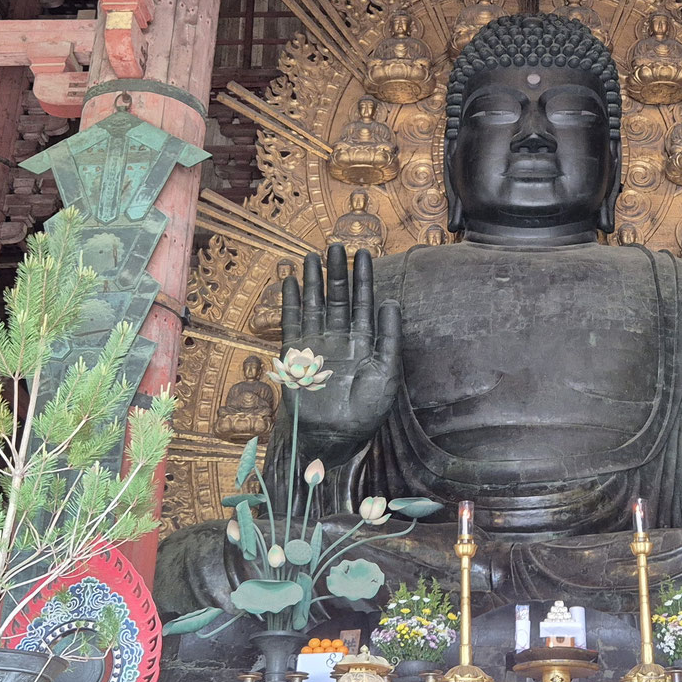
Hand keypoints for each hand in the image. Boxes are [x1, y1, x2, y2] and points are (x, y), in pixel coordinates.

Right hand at [278, 244, 401, 454]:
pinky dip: (291, 302)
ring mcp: (317, 345)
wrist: (334, 436)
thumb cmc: (365, 411)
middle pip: (337, 298)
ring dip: (314, 281)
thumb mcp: (386, 372)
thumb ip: (388, 336)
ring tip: (312, 256)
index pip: (363, 303)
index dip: (363, 279)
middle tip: (337, 245)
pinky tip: (291, 282)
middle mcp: (339, 339)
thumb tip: (390, 301)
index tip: (364, 253)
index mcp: (363, 343)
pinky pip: (292, 322)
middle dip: (338, 272)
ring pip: (315, 305)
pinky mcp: (296, 355)